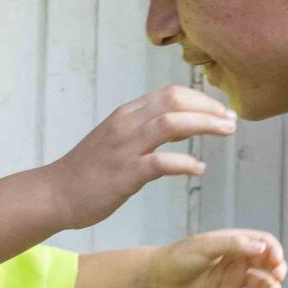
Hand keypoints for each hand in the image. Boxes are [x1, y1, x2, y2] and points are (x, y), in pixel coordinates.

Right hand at [45, 88, 235, 228]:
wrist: (55, 194)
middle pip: (175, 101)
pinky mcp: (124, 174)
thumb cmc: (88, 172)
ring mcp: (125, 148)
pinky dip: (184, 163)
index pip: (170, 93)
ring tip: (226, 133)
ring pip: (171, 124)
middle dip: (209, 108)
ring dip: (204, 125)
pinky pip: (161, 162)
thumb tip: (184, 124)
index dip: (201, 99)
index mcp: (126, 114)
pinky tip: (199, 169)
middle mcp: (126, 124)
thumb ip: (148, 130)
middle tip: (232, 120)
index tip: (221, 111)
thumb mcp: (118, 140)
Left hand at [147, 229, 286, 287]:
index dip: (274, 250)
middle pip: (266, 263)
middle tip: (278, 277)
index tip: (276, 260)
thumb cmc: (179, 257)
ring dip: (269, 287)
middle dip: (277, 270)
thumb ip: (234, 245)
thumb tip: (261, 248)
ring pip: (259, 282)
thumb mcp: (206, 247)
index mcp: (233, 242)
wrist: (156, 278)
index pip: (264, 243)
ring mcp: (231, 278)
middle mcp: (235, 259)